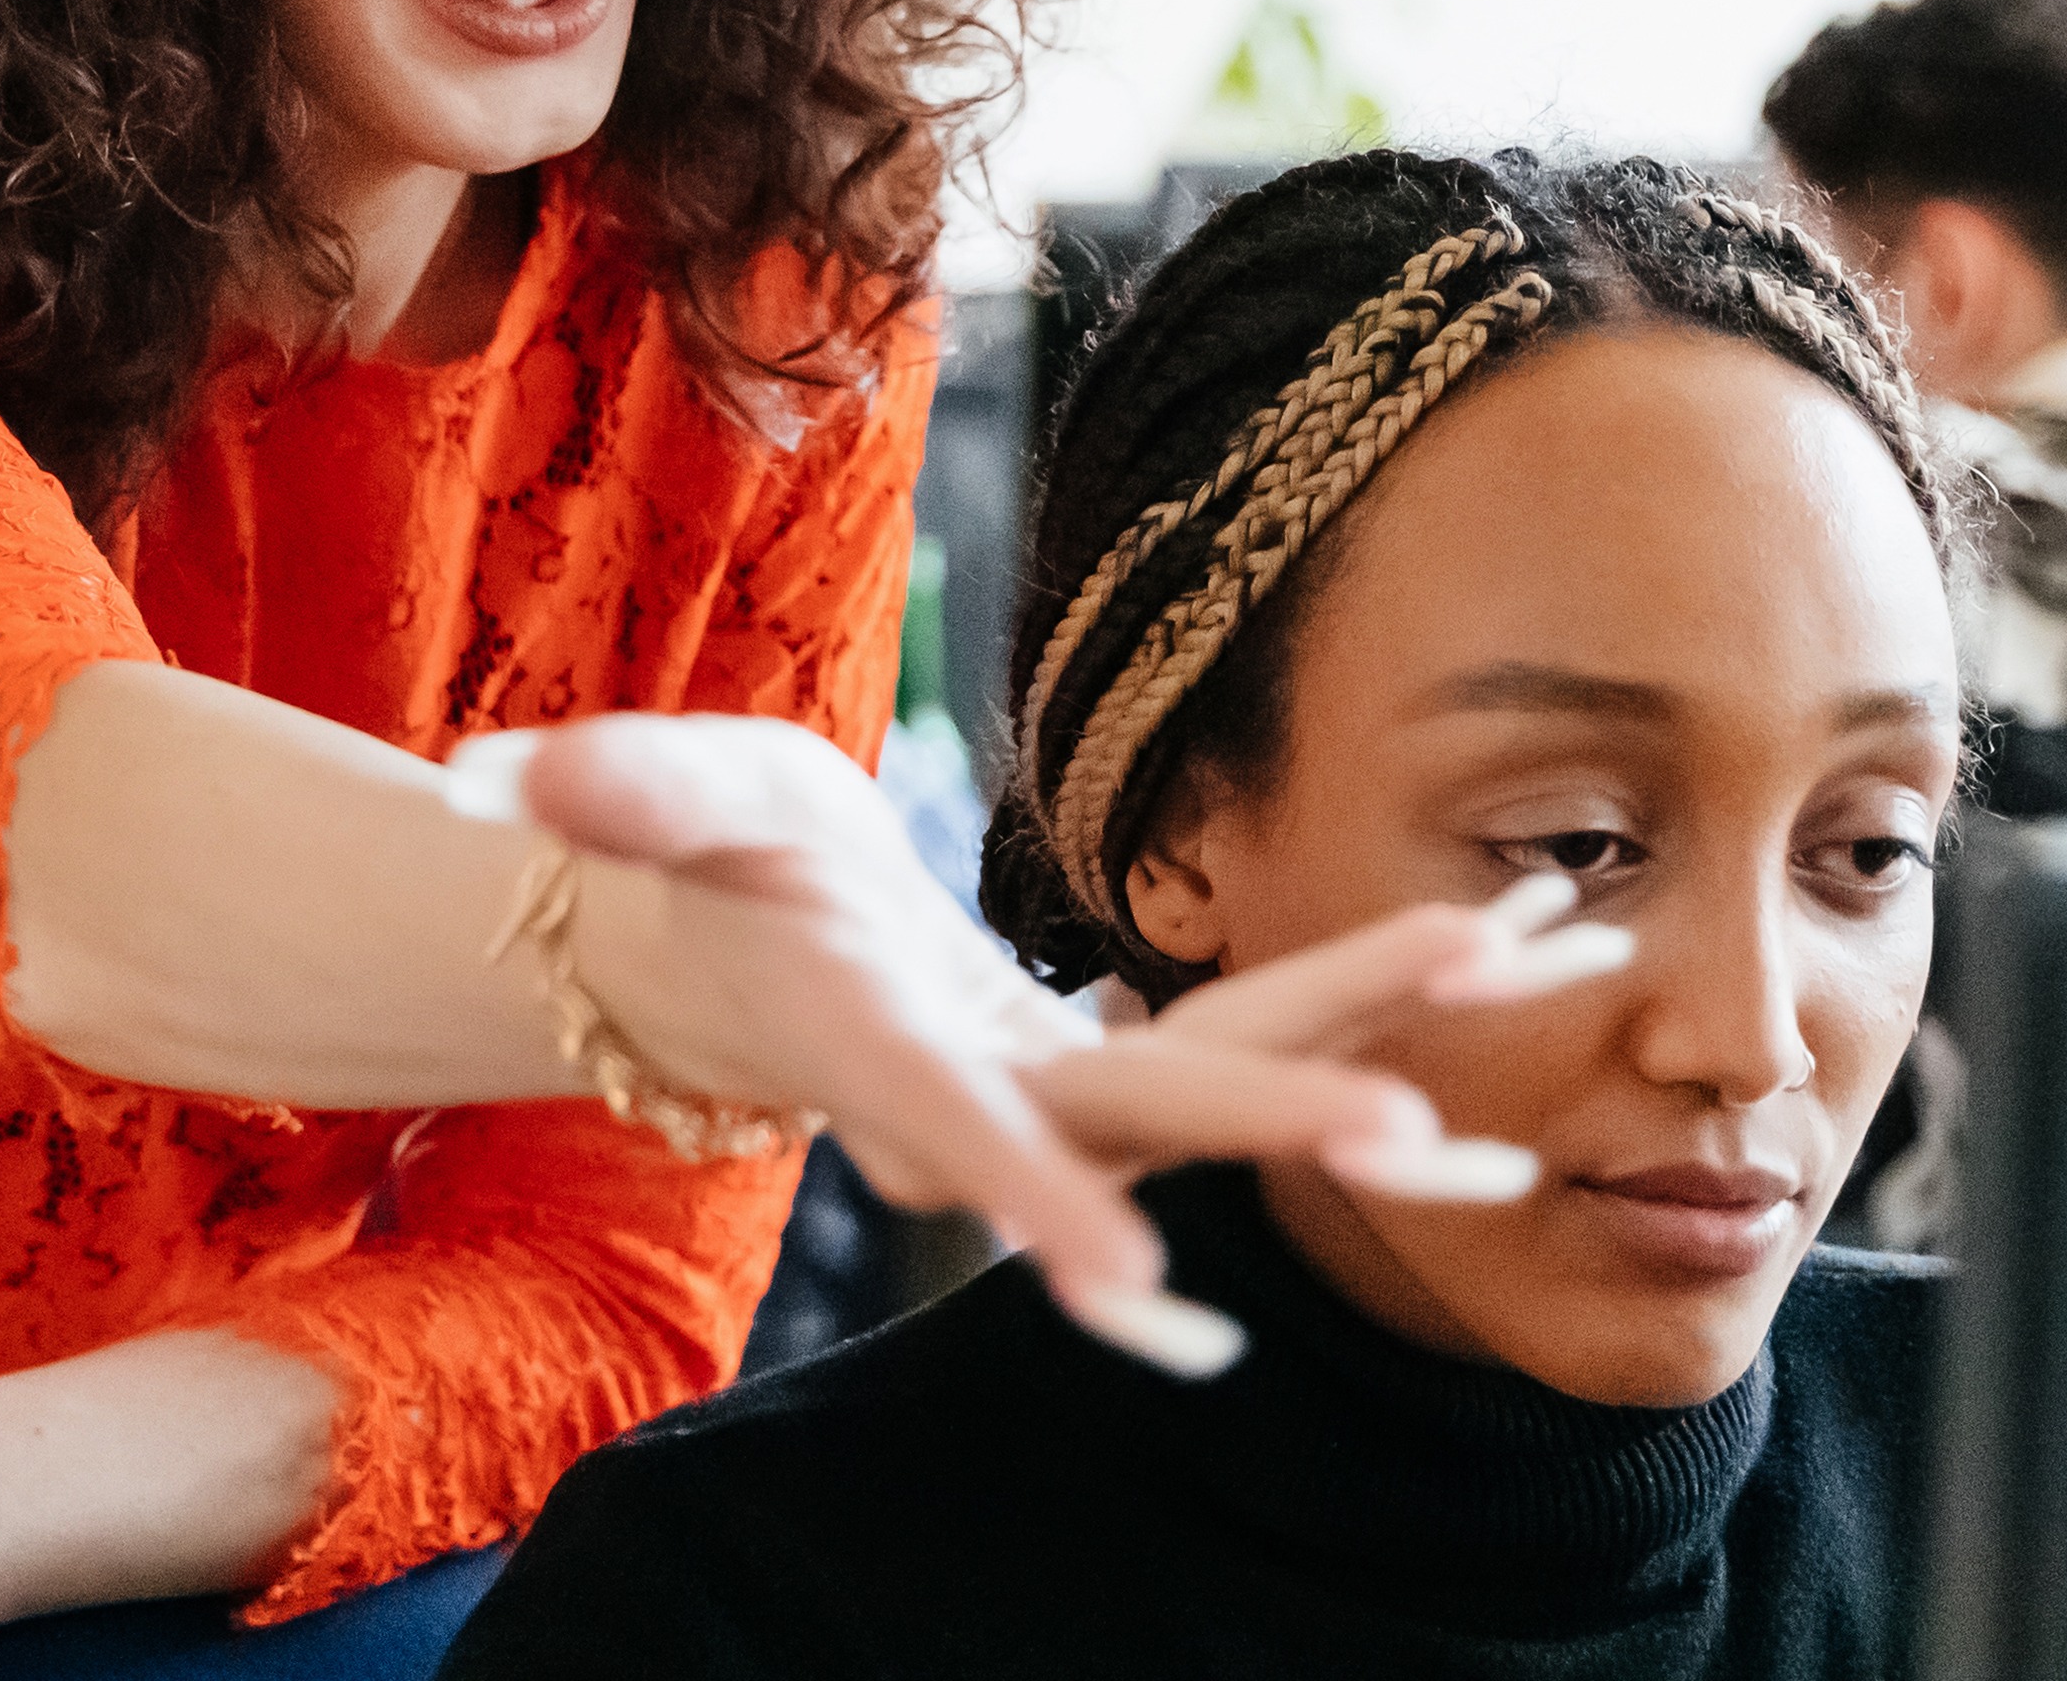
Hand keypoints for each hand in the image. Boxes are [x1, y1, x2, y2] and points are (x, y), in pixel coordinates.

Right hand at [503, 715, 1623, 1373]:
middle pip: (1156, 1109)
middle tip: (1419, 1140)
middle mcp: (1002, 1089)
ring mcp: (1079, 1082)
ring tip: (1559, 1014)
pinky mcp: (1131, 1051)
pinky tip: (1528, 942)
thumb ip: (614, 796)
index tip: (1135, 1289)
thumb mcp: (657, 805)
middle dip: (1281, 1120)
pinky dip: (1396, 989)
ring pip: (1259, 1071)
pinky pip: (1288, 1018)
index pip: (970, 1135)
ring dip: (1402, 1061)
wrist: (738, 953)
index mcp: (886, 1048)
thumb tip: (506, 777)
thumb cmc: (693, 863)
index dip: (1045, 1207)